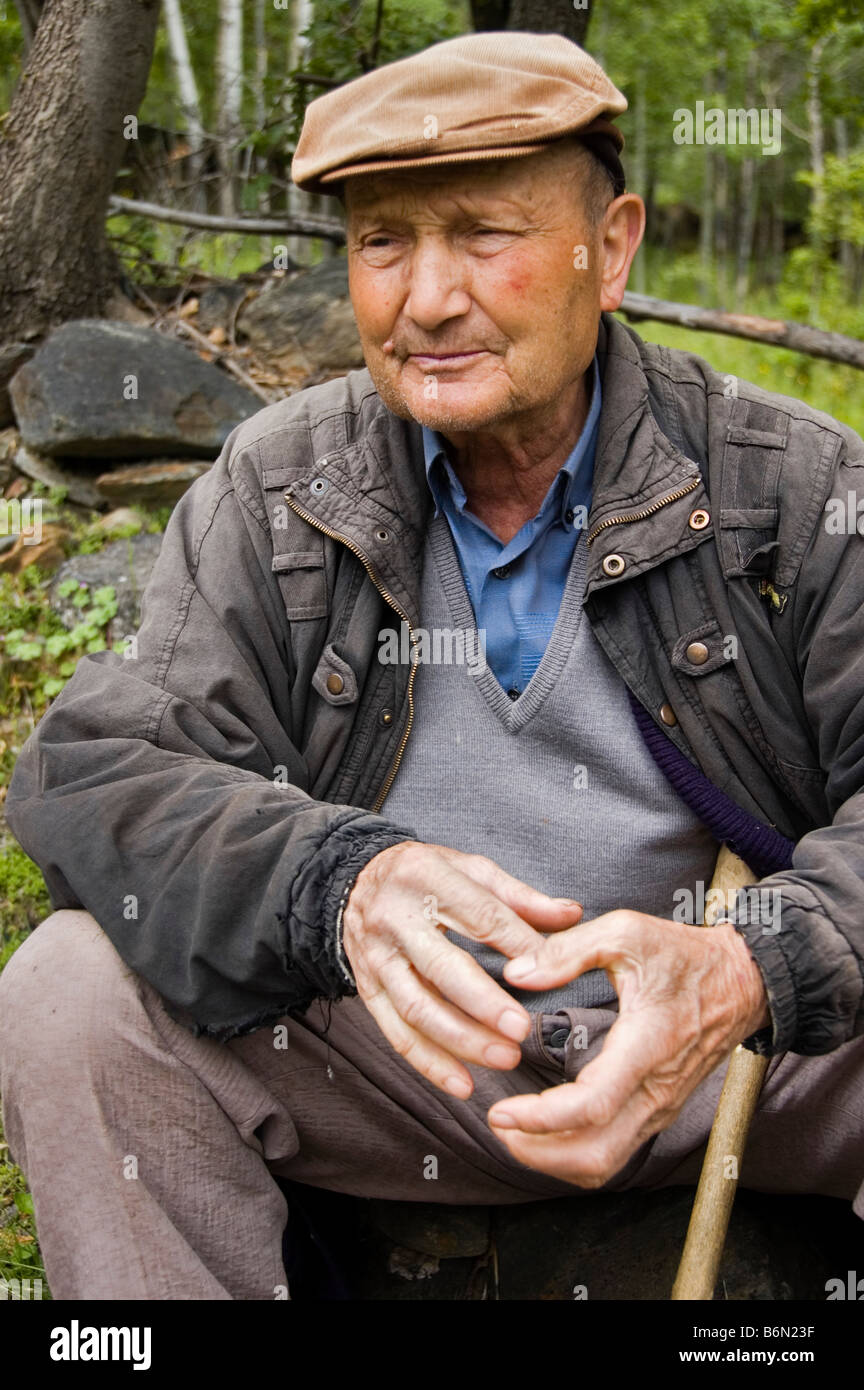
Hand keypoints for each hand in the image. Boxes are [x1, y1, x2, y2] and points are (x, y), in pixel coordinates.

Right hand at [342, 841, 582, 1097]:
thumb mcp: (469, 868)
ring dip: (462, 1040)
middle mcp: (396, 918)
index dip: (518, 944)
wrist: (354, 883)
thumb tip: (571, 915)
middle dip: (484, 1004)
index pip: (479, 915)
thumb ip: (520, 896)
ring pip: (417, 1007)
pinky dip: (429, 1063)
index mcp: (427, 877)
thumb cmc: (424, 875)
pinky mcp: (366, 987)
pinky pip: (395, 1032)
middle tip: (521, 1030)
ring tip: (504, 1058)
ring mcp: (377, 957)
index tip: (552, 970)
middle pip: (442, 967)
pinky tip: (463, 1083)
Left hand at [487, 910, 769, 1186]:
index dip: (541, 1119)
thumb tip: (517, 972)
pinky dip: (575, 1153)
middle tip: (499, 1125)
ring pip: (606, 1162)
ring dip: (554, 1159)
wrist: (744, 982)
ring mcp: (660, 1106)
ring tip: (514, 1133)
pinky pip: (616, 1150)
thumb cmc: (685, 955)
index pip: (592, 1106)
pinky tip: (547, 1130)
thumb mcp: (627, 932)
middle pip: (595, 1155)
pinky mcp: (659, 1110)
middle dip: (538, 1152)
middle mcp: (655, 1090)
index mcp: (646, 1046)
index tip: (502, 1111)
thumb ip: (569, 949)